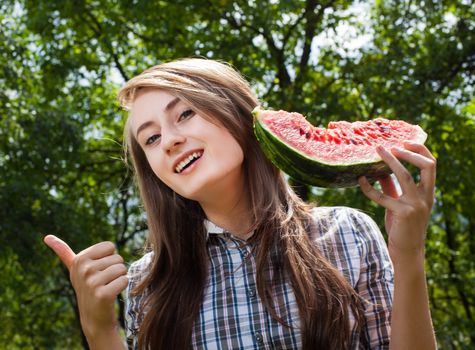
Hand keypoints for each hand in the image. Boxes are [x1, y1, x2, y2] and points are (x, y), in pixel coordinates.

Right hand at [43, 235, 127, 338]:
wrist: (94, 316)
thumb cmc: (88, 287)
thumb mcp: (74, 268)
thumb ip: (63, 252)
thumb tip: (46, 236)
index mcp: (79, 260)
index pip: (110, 246)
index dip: (108, 257)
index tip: (98, 269)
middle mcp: (84, 269)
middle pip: (118, 257)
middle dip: (115, 269)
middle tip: (104, 282)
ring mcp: (92, 282)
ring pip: (122, 268)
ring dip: (119, 278)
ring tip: (107, 287)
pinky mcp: (102, 294)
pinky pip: (124, 280)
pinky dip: (122, 287)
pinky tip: (111, 295)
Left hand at [358, 142, 435, 262]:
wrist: (407, 252)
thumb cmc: (403, 227)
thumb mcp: (399, 205)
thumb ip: (392, 188)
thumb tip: (378, 172)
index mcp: (428, 193)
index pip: (431, 165)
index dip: (420, 151)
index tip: (405, 142)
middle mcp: (425, 197)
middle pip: (425, 166)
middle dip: (410, 153)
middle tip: (392, 145)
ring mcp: (415, 205)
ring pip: (405, 176)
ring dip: (390, 161)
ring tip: (377, 151)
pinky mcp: (402, 213)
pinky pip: (383, 196)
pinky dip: (370, 187)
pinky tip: (360, 181)